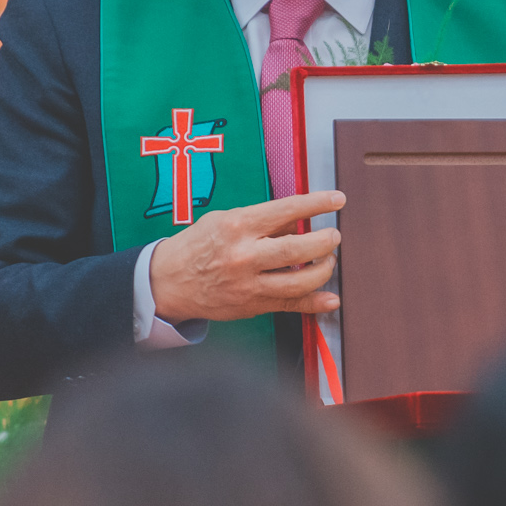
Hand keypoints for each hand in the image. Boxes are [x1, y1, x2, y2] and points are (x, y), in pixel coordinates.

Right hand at [150, 191, 345, 325]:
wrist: (168, 282)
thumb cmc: (197, 246)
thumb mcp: (224, 221)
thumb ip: (261, 222)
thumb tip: (297, 221)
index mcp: (237, 226)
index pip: (286, 210)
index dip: (316, 204)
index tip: (337, 200)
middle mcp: (244, 255)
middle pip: (298, 248)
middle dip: (325, 241)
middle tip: (334, 236)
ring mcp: (249, 284)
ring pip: (300, 281)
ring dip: (324, 269)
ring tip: (328, 260)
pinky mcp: (252, 305)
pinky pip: (290, 305)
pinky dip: (315, 303)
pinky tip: (330, 299)